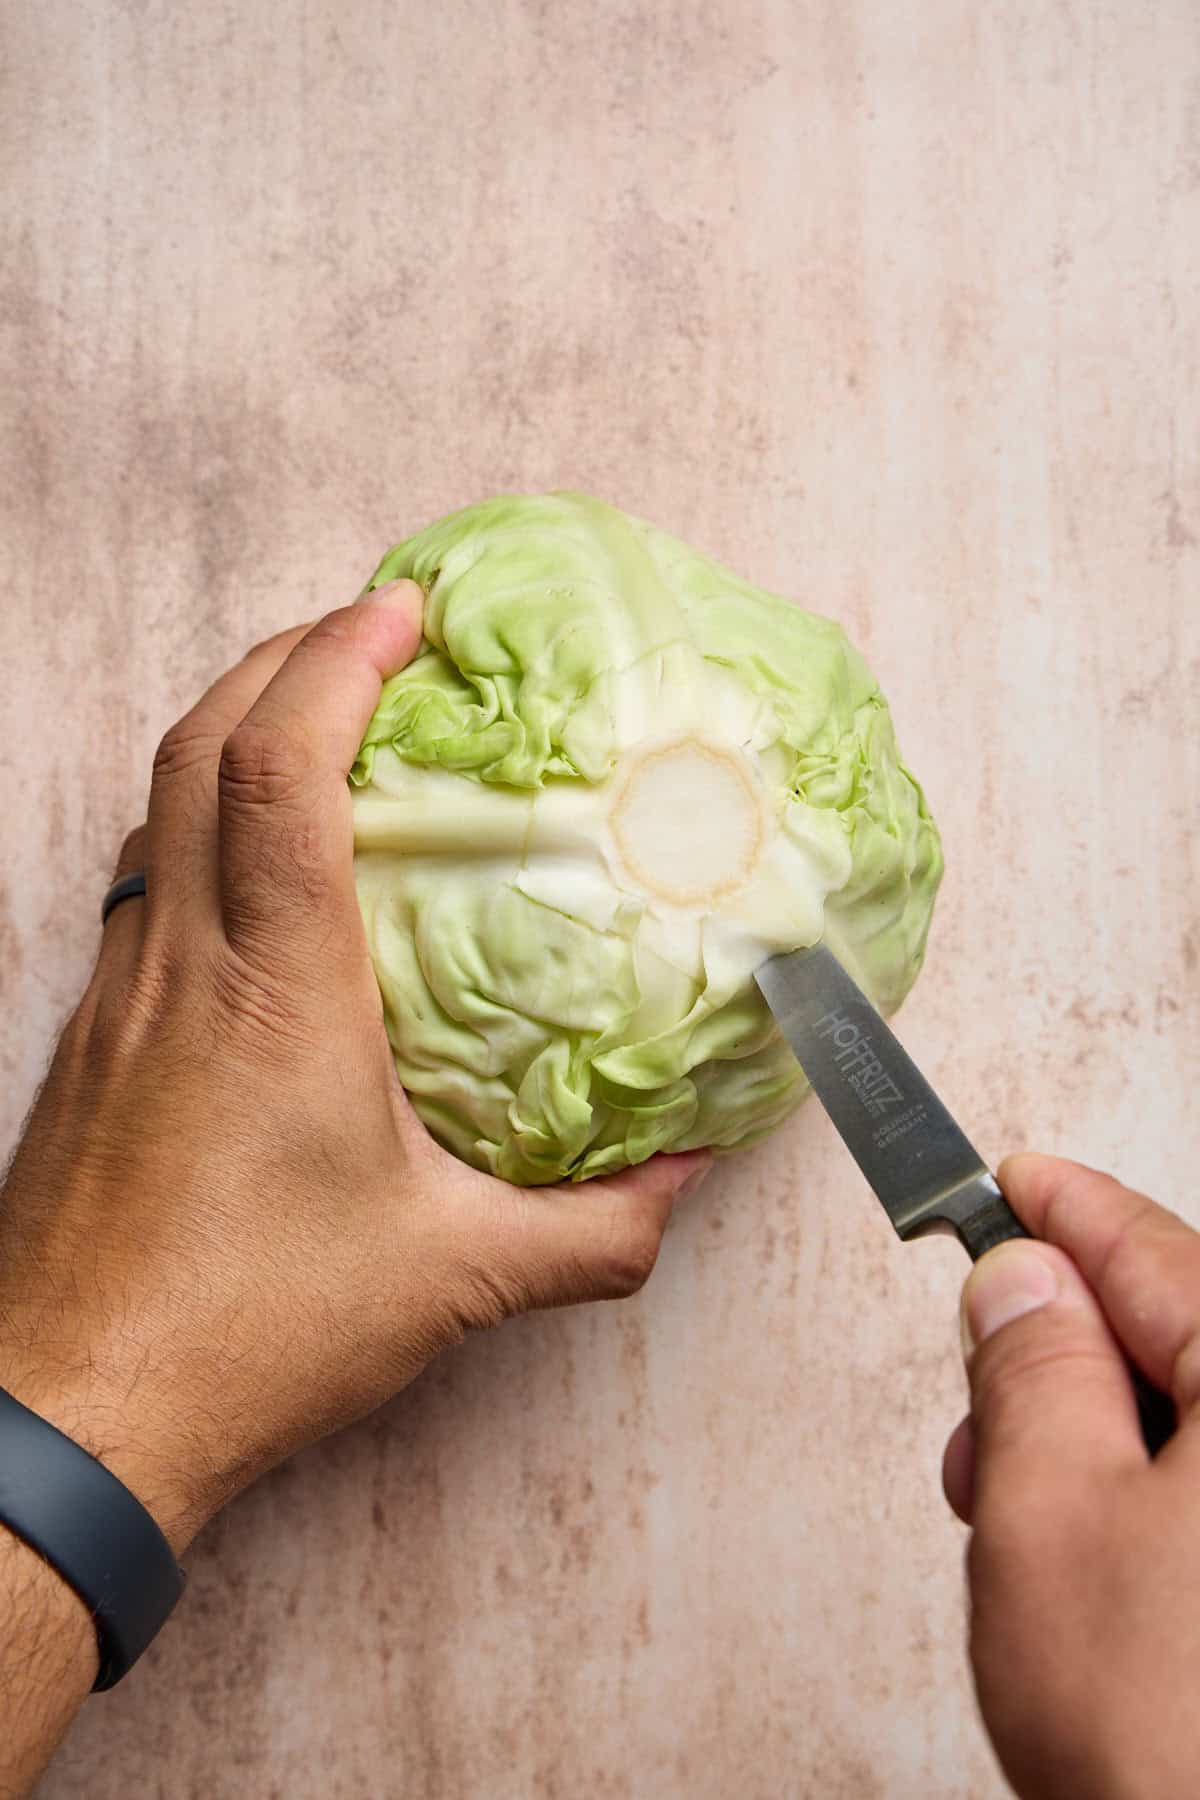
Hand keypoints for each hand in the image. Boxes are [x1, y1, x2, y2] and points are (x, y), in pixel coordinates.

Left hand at [0, 583, 709, 1562]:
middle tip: (366, 630)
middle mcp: (180, 965)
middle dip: (280, 654)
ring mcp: (117, 996)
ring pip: (151, 803)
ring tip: (309, 713)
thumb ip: (592, 1230)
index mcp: (274, 991)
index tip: (398, 614)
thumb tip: (683, 1182)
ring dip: (226, 727)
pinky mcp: (90, 1037)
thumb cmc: (244, 1335)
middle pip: (197, 744)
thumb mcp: (451, 1279)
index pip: (278, 772)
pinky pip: (137, 878)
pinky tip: (246, 863)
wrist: (69, 1415)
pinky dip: (191, 818)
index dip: (334, 665)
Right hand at [943, 1154, 1199, 1799]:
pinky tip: (1085, 1559)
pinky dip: (1143, 1496)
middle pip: (1180, 1332)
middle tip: (979, 1405)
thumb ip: (1032, 1363)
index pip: (1153, 1249)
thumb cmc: (1169, 1738)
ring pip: (1193, 1417)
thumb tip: (1021, 1276)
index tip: (1008, 1179)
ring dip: (1093, 1440)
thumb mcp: (1048, 1507)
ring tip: (1014, 1513)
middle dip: (1063, 1354)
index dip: (1058, 1207)